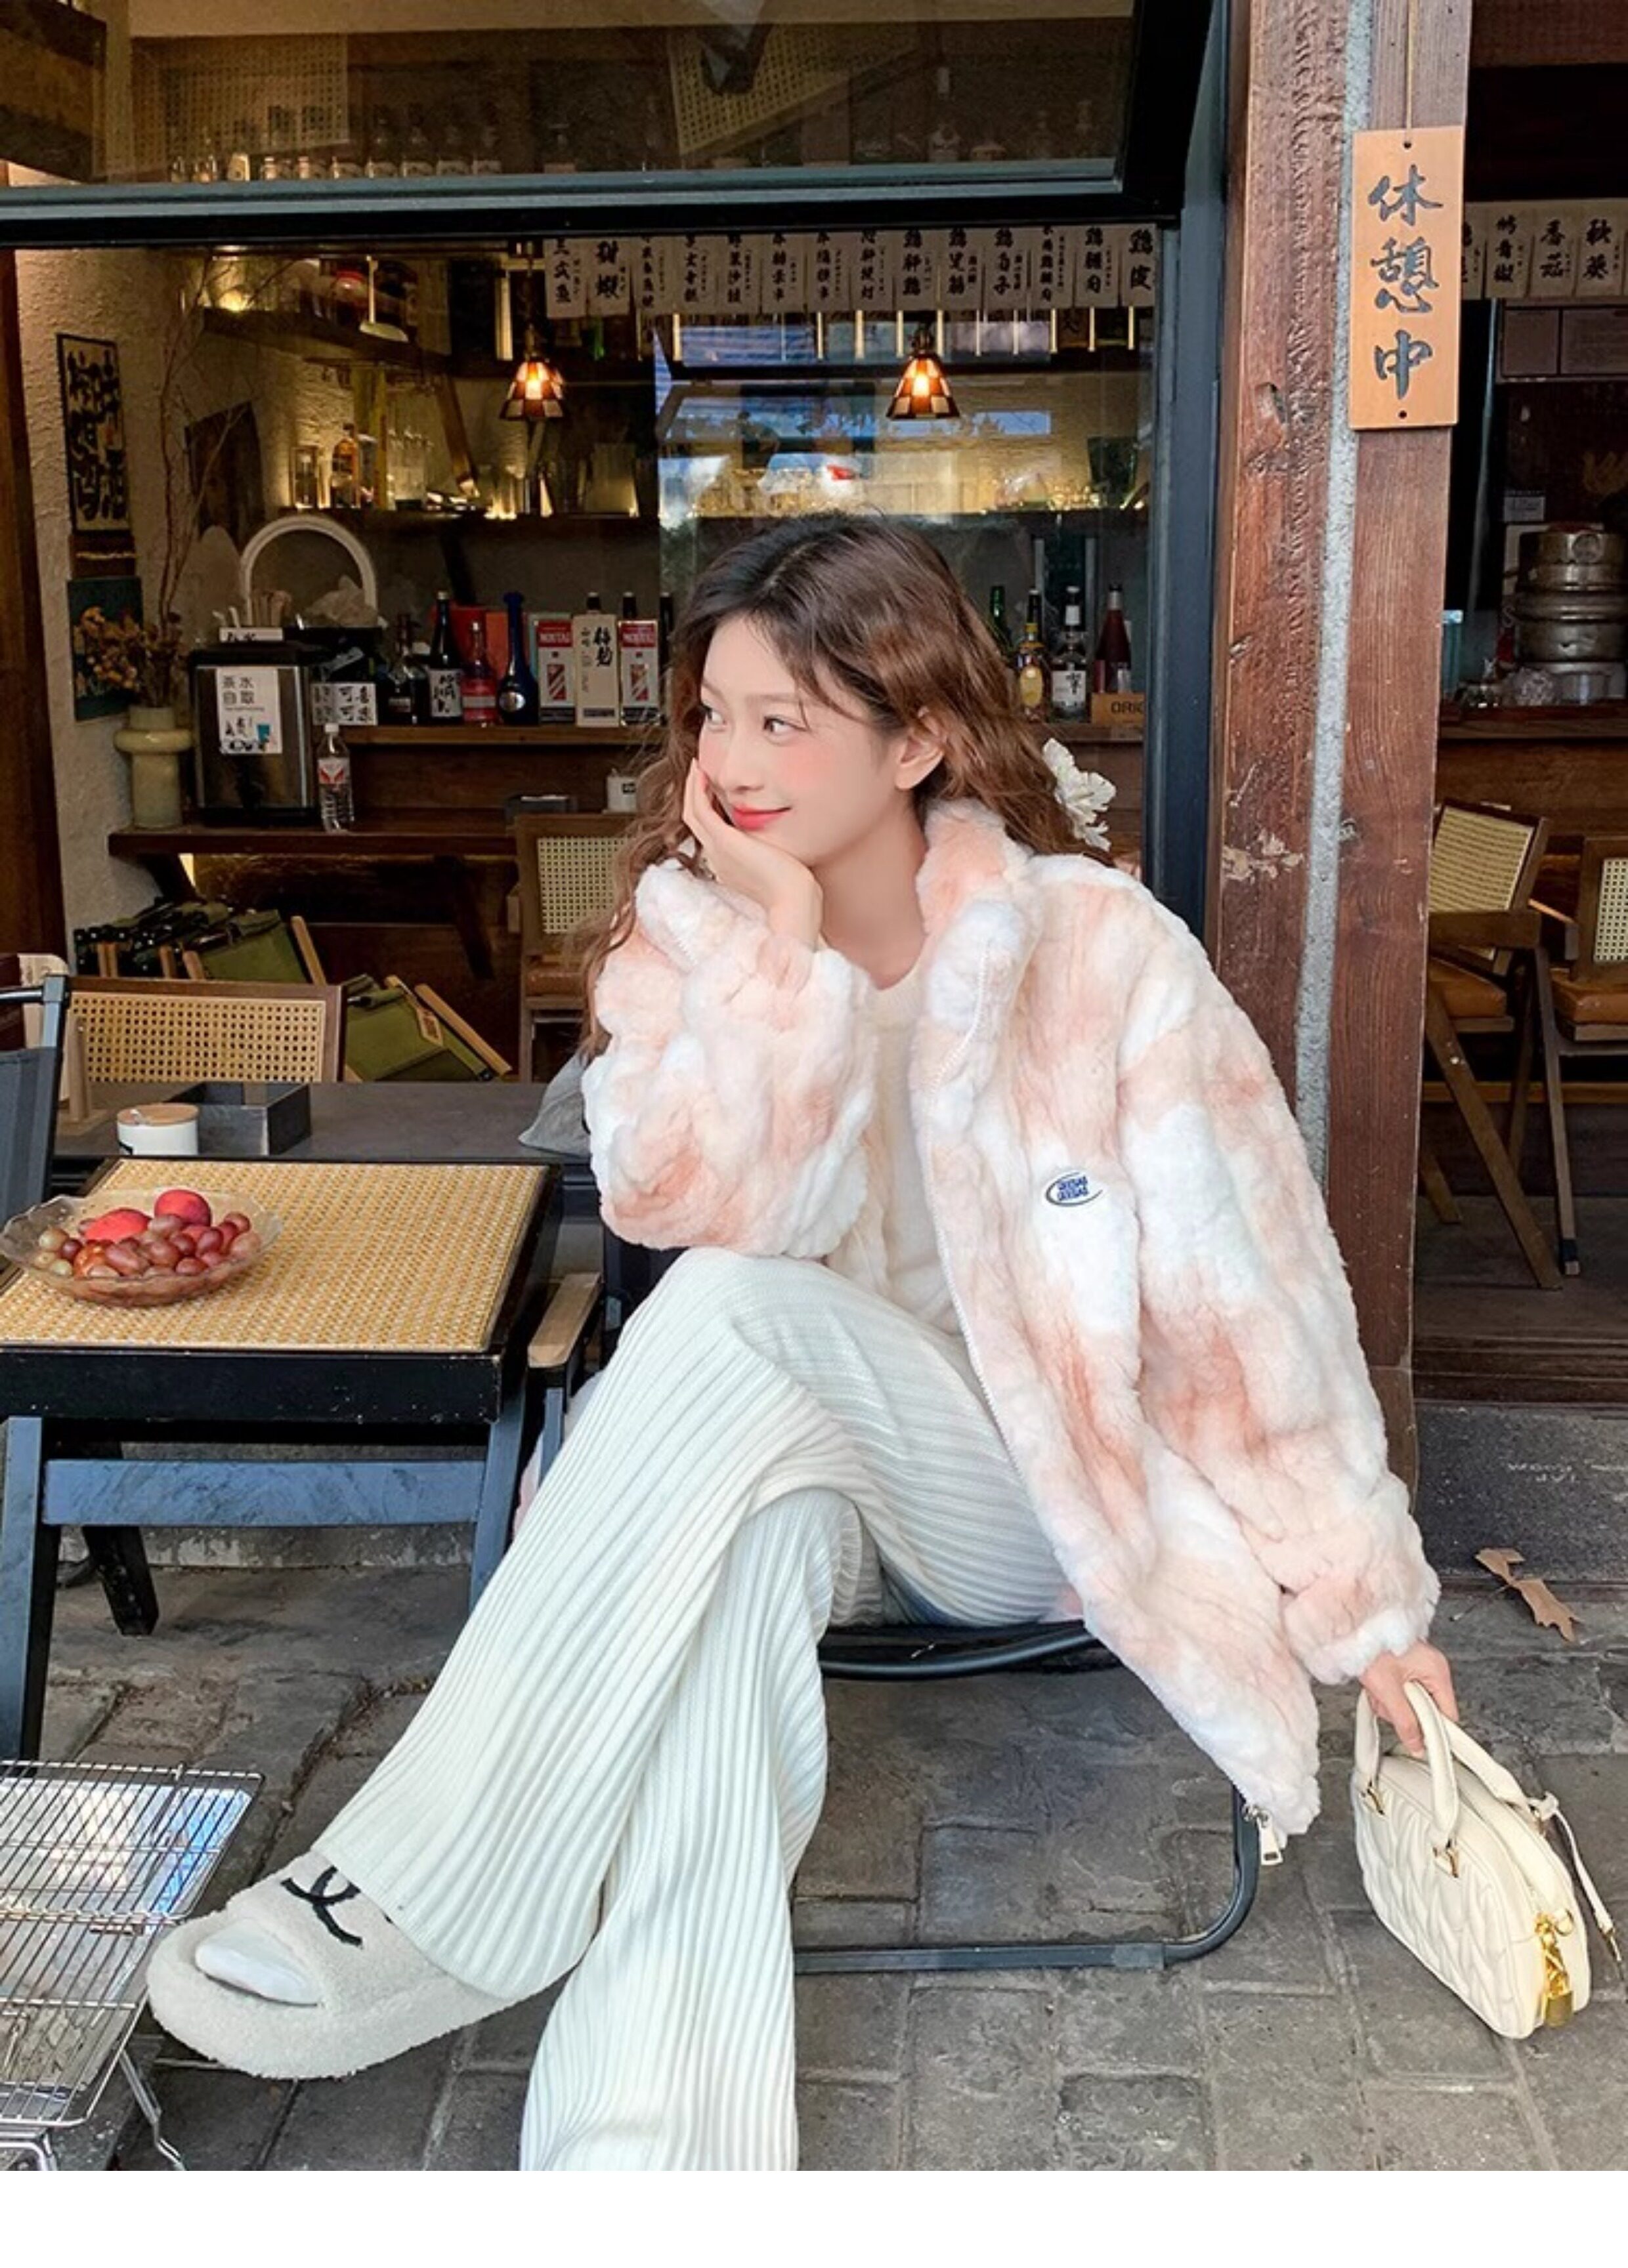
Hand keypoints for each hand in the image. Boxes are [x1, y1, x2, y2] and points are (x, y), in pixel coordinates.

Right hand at [682, 758, 822, 935]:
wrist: (794, 900)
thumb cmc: (794, 887)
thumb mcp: (778, 864)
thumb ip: (770, 850)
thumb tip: (777, 840)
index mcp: (728, 865)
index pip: (709, 832)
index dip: (707, 808)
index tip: (713, 789)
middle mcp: (717, 857)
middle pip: (695, 821)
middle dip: (694, 795)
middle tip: (697, 772)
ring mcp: (717, 850)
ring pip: (692, 813)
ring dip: (691, 788)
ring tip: (696, 767)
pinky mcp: (723, 841)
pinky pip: (700, 810)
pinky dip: (697, 790)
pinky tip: (701, 773)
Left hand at [1358, 1641, 1458, 1758]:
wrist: (1350, 1630)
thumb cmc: (1370, 1647)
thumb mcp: (1388, 1690)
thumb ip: (1405, 1720)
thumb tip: (1416, 1743)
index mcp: (1437, 1670)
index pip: (1449, 1714)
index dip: (1436, 1731)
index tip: (1423, 1742)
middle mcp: (1431, 1668)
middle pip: (1428, 1711)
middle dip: (1405, 1713)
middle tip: (1388, 1704)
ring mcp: (1417, 1669)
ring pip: (1412, 1704)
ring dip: (1392, 1705)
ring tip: (1378, 1691)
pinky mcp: (1403, 1671)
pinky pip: (1401, 1695)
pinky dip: (1387, 1696)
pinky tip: (1375, 1688)